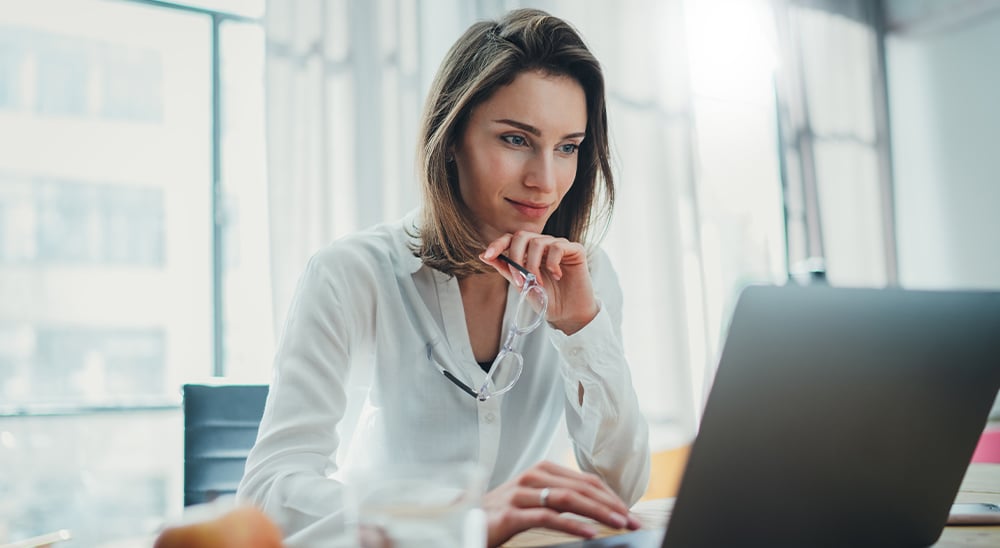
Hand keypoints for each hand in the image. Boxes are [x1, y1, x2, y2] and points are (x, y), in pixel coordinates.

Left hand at [480, 231, 598, 334]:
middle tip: (520, 279)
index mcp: (529, 251)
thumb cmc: (546, 299)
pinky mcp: (575, 249)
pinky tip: (557, 276)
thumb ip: (505, 268)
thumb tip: (483, 255)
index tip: (488, 255)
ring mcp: (559, 245)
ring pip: (538, 242)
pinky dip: (553, 263)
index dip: (498, 244)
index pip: (511, 239)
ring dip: (533, 265)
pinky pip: (558, 246)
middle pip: (522, 235)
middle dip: (515, 257)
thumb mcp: (521, 284)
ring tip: (539, 283)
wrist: (567, 314)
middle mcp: (544, 245)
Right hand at [482, 461, 641, 546]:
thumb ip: (559, 498)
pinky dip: (572, 524)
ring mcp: (521, 493)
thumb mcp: (534, 500)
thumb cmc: (501, 513)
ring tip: (618, 524)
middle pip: (582, 487)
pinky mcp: (511, 513)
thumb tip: (595, 508)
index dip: (611, 496)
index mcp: (542, 470)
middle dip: (612, 504)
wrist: (463, 522)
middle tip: (633, 521)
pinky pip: (547, 517)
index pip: (586, 480)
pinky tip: (589, 532)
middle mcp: (532, 477)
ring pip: (568, 498)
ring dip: (598, 512)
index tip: (629, 512)